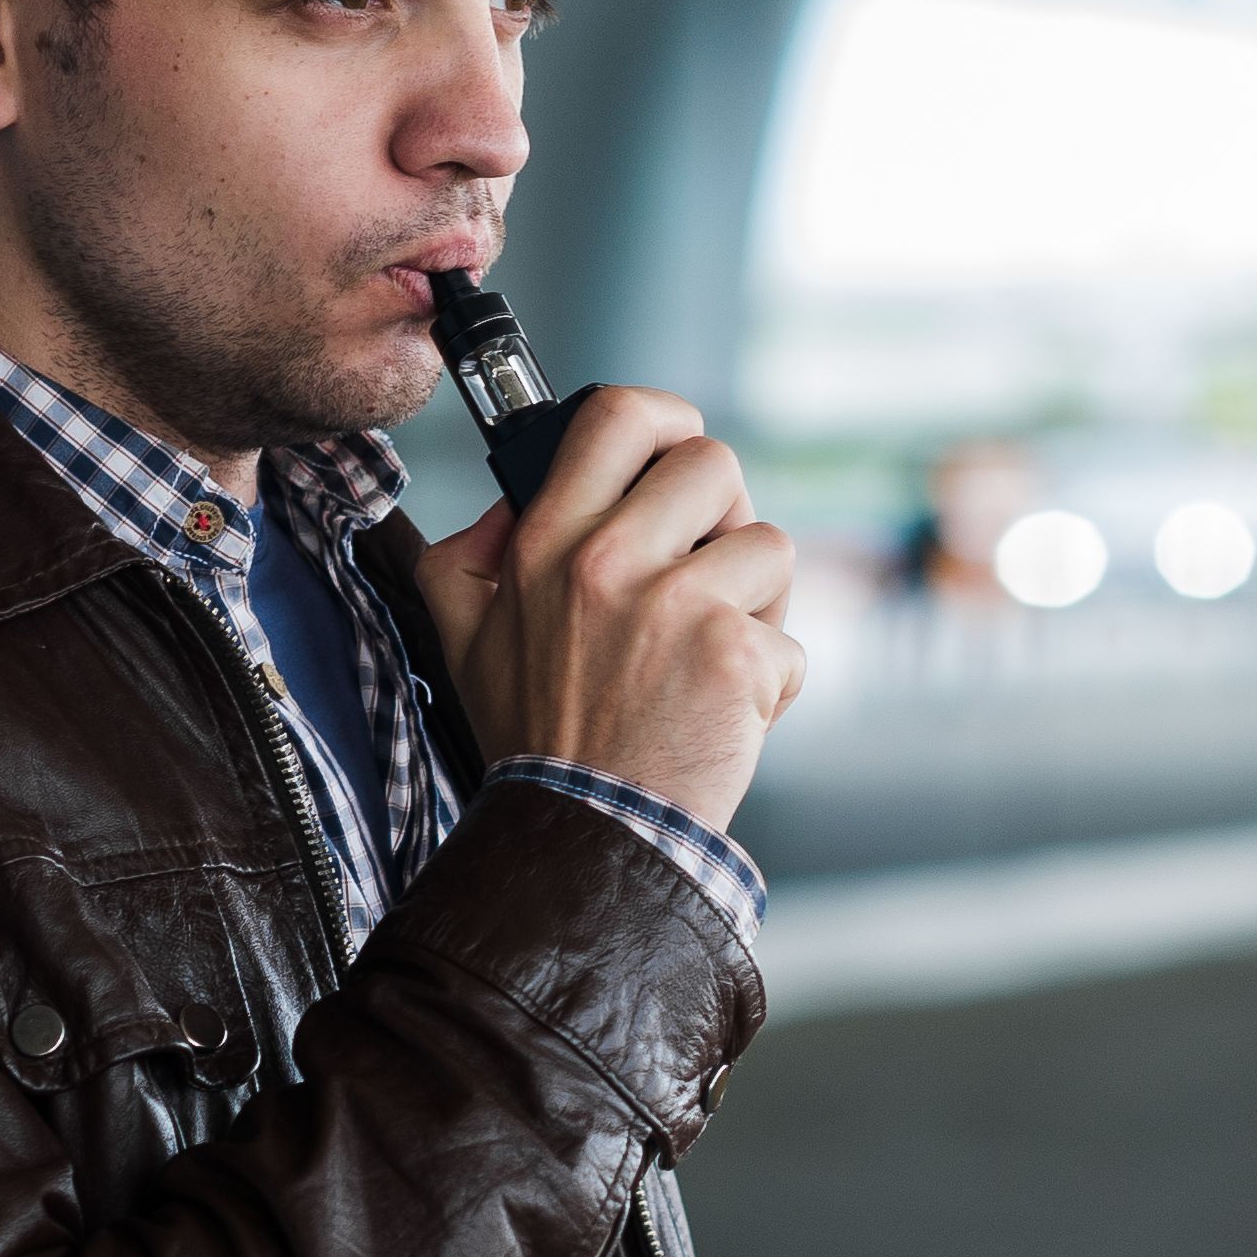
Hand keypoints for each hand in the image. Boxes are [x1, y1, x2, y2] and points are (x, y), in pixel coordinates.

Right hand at [412, 389, 802, 832]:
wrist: (582, 839)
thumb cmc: (539, 741)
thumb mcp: (466, 639)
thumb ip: (470, 557)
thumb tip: (507, 501)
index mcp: (547, 545)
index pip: (617, 417)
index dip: (666, 418)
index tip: (676, 450)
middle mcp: (607, 562)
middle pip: (714, 464)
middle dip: (725, 517)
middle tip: (706, 574)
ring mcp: (676, 605)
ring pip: (770, 547)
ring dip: (757, 604)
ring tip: (710, 657)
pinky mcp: (736, 655)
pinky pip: (789, 640)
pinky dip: (772, 683)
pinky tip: (726, 714)